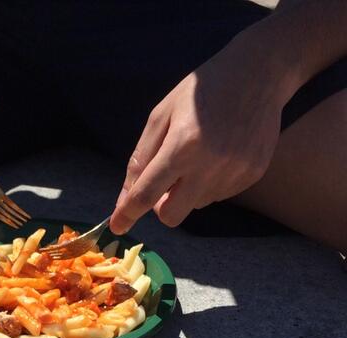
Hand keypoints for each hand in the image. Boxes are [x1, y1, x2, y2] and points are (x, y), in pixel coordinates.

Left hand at [110, 35, 290, 233]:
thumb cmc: (200, 92)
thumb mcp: (161, 116)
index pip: (146, 194)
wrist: (259, 73)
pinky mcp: (252, 175)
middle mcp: (209, 165)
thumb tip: (125, 199)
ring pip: (196, 204)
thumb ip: (141, 159)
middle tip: (163, 186)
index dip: (127, 214)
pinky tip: (220, 152)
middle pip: (172, 216)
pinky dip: (211, 181)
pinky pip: (219, 194)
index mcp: (182, 145)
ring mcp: (234, 173)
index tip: (117, 226)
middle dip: (160, 208)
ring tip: (200, 153)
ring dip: (188, 189)